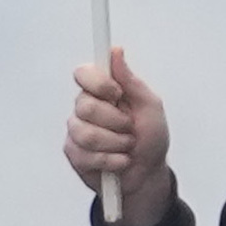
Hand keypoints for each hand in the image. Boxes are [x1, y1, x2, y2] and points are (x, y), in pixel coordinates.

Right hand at [65, 54, 180, 225]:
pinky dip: (112, 160)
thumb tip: (115, 51)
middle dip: (116, 121)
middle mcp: (85, 107)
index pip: (83, 73)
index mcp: (102, 90)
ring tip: (127, 147)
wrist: (148, 174)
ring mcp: (77, 131)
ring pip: (86, 133)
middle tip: (129, 128)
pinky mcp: (74, 154)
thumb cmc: (150, 137)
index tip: (117, 93)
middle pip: (85, 106)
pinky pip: (87, 155)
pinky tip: (120, 161)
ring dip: (116, 143)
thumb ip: (131, 81)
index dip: (98, 83)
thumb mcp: (150, 106)